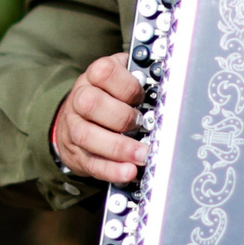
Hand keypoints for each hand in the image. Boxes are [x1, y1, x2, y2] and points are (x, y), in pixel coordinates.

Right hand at [51, 53, 147, 184]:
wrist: (74, 118)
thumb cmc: (107, 97)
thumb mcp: (119, 79)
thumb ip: (138, 77)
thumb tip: (169, 84)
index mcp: (93, 77)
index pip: (104, 73)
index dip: (127, 86)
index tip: (141, 97)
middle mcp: (79, 99)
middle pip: (91, 104)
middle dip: (121, 117)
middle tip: (141, 125)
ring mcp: (74, 127)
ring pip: (87, 136)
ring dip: (119, 148)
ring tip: (142, 155)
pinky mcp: (76, 153)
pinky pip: (91, 162)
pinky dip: (111, 169)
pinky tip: (128, 171)